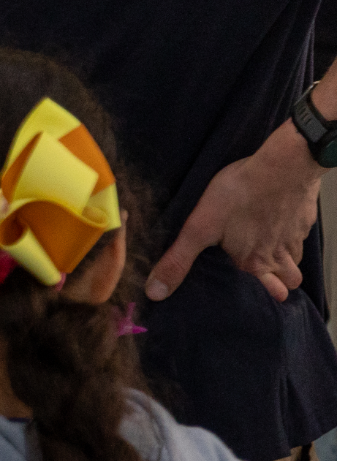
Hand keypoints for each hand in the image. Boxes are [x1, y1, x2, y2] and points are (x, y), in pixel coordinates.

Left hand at [146, 120, 324, 302]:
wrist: (283, 163)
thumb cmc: (240, 194)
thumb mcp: (199, 229)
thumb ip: (178, 261)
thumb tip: (156, 293)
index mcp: (255, 261)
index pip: (272, 289)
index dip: (272, 293)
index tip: (272, 296)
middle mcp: (280, 251)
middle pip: (292, 277)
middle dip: (285, 281)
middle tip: (279, 282)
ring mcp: (297, 232)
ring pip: (299, 255)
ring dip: (291, 258)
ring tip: (281, 256)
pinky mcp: (305, 211)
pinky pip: (303, 230)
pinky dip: (295, 231)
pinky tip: (285, 222)